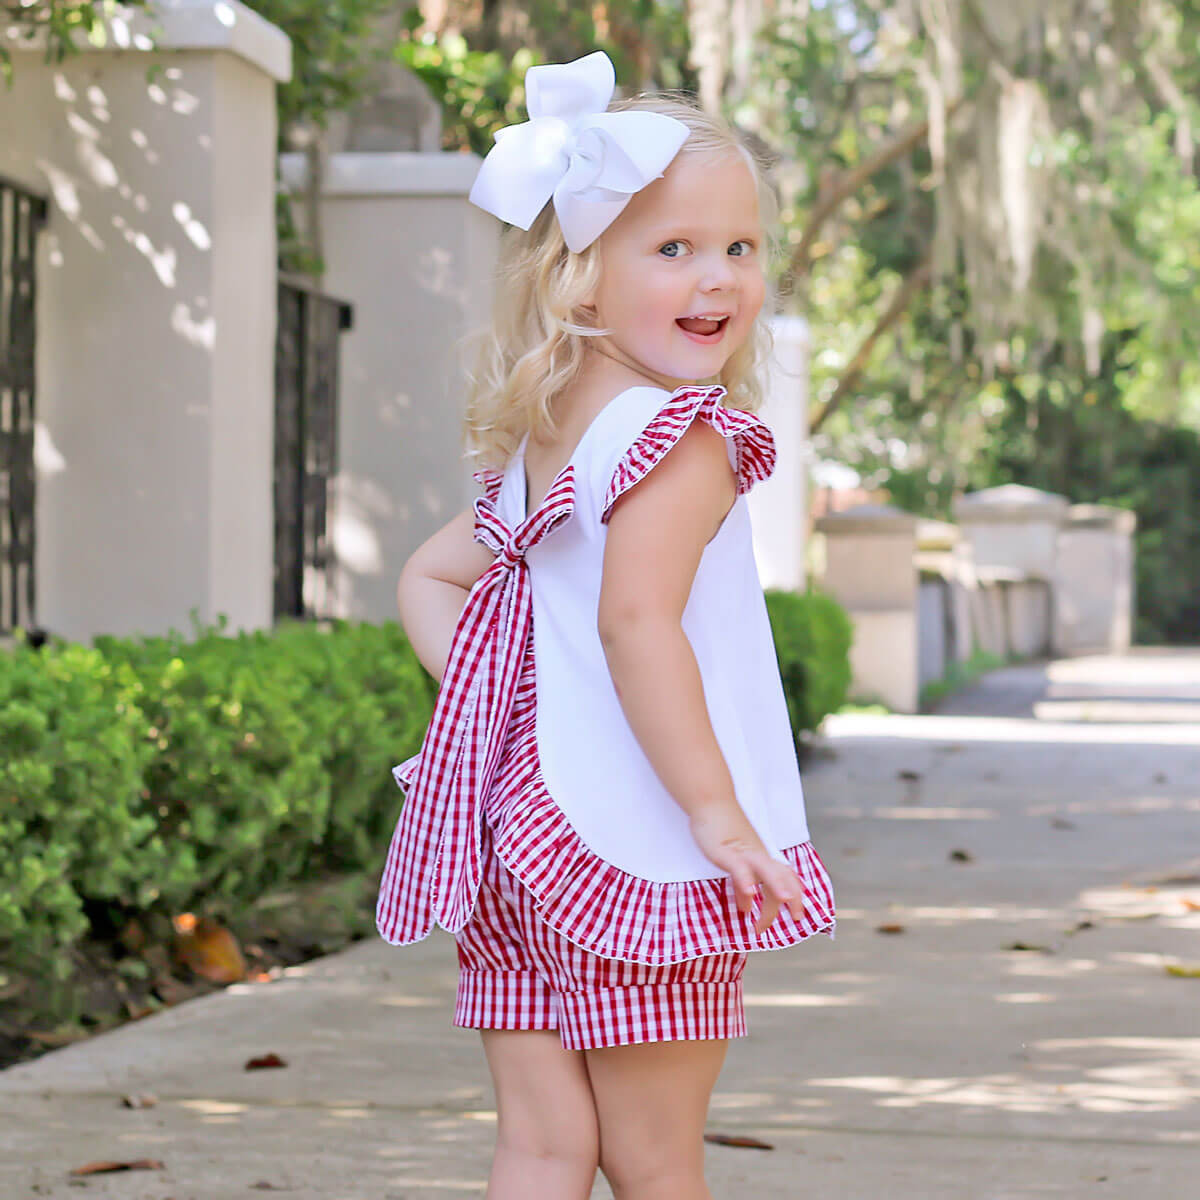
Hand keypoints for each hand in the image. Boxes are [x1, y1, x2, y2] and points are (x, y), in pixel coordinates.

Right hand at [688, 806, 808, 934]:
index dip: (797, 897)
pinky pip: (739, 867)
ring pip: (767, 870)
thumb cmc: (722, 830)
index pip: (787, 878)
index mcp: (763, 858)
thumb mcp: (735, 860)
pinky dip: (746, 881)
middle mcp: (758, 856)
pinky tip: (749, 894)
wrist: (711, 800)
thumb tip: (747, 907)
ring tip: (783, 902)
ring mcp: (744, 853)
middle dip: (790, 900)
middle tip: (793, 919)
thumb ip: (742, 885)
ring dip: (777, 887)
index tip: (798, 917)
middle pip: (782, 877)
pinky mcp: (727, 851)